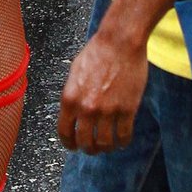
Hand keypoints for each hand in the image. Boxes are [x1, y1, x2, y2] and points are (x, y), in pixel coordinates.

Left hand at [57, 16, 147, 152]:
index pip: (65, 133)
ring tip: (109, 145)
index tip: (74, 147)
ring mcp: (107, 111)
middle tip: (93, 148)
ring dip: (106, 148)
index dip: (69, 144)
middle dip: (89, 148)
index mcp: (70, 99)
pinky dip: (122, 142)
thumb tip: (73, 113)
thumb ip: (72, 95)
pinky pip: (124, 136)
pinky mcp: (127, 110)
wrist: (119, 42)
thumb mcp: (74, 73)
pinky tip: (123, 140)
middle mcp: (86, 108)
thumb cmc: (97, 52)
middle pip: (85, 143)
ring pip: (105, 143)